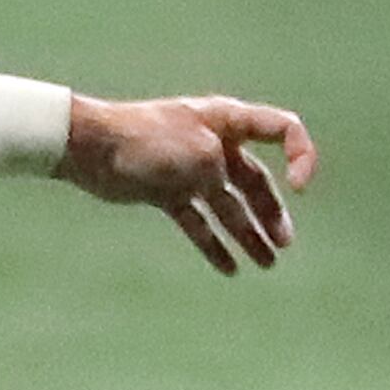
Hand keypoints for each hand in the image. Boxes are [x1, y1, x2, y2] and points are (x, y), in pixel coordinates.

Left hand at [62, 93, 316, 272]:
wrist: (87, 148)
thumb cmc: (146, 141)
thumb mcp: (202, 155)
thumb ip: (229, 176)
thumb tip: (230, 201)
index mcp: (228, 121)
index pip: (284, 129)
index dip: (303, 156)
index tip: (298, 186)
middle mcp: (213, 144)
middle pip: (255, 180)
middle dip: (271, 212)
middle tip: (283, 243)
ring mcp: (188, 169)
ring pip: (228, 205)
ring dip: (247, 234)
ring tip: (266, 264)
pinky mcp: (165, 191)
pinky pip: (196, 221)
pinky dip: (211, 243)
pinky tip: (228, 268)